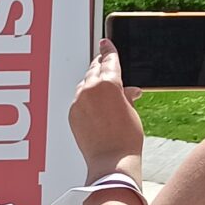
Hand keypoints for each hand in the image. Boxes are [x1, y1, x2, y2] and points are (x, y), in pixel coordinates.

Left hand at [69, 39, 144, 178]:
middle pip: (94, 69)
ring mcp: (79, 102)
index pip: (109, 60)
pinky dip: (86, 99)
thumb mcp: (131, 112)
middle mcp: (90, 89)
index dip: (108, 50)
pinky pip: (79, 100)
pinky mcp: (72, 114)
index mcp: (109, 84)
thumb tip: (129, 91)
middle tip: (103, 60)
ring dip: (92, 82)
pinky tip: (94, 105)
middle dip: (99, 64)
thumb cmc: (126, 138)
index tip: (105, 42)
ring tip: (100, 85)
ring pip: (84, 84)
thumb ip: (126, 96)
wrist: (111, 161)